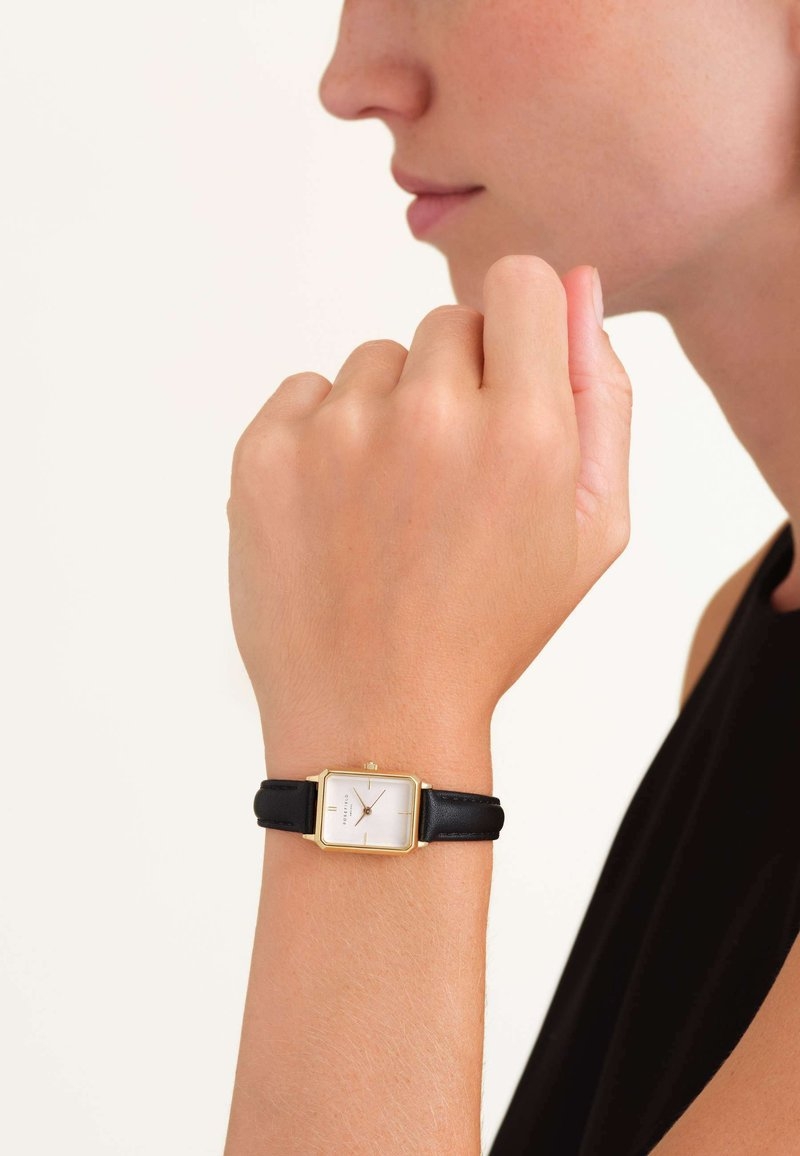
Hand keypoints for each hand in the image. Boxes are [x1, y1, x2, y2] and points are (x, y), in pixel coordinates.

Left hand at [226, 256, 631, 757]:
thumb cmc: (492, 624)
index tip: (507, 382)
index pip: (523, 282)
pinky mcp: (264, 453)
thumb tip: (577, 285)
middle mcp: (430, 416)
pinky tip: (338, 509)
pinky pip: (306, 391)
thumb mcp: (591, 529)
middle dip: (458, 383)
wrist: (374, 712)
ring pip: (374, 360)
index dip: (520, 329)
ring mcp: (337, 433)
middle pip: (449, 323)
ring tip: (389, 508)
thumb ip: (601, 396)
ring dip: (388, 411)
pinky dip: (322, 434)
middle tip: (447, 482)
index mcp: (525, 431)